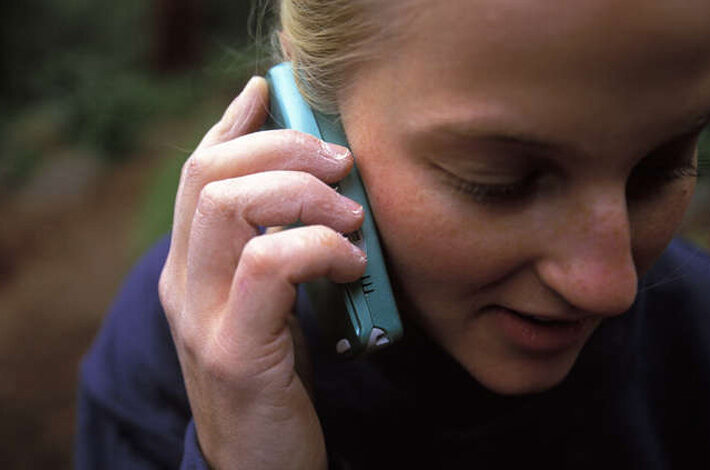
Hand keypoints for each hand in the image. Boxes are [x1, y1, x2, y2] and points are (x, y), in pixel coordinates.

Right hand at [158, 76, 365, 468]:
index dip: (232, 122)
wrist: (259, 464)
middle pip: (210, 173)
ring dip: (302, 195)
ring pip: (228, 206)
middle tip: (341, 164)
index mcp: (190, 266)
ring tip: (351, 218)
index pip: (198, 170)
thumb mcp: (270, 303)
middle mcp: (182, 283)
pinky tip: (352, 263)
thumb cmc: (276, 376)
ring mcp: (200, 315)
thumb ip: (276, 247)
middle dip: (282, 150)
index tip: (269, 92)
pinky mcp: (233, 350)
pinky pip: (268, 265)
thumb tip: (316, 189)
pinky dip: (318, 248)